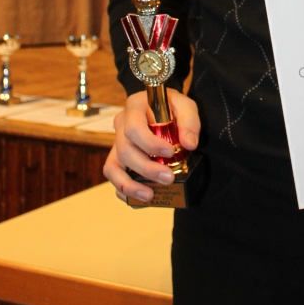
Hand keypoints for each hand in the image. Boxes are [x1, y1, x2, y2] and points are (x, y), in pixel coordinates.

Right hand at [103, 88, 200, 203]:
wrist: (164, 109)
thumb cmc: (172, 106)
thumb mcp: (185, 106)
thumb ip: (189, 121)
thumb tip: (189, 144)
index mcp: (134, 107)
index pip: (133, 128)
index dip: (149, 144)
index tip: (170, 152)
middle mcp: (121, 124)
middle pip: (125, 151)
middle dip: (146, 168)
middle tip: (169, 178)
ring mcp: (117, 143)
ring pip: (113, 167)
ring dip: (130, 185)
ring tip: (150, 195)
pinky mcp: (118, 158)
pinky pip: (114, 177)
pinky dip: (124, 191)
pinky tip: (141, 198)